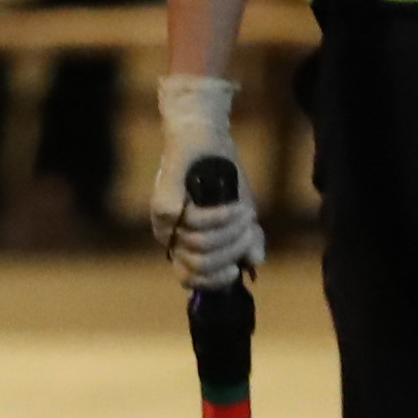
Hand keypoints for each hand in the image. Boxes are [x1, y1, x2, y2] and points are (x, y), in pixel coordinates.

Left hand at [149, 76, 262, 289]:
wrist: (206, 137)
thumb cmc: (221, 174)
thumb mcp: (239, 212)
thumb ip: (246, 239)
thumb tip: (254, 262)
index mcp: (182, 244)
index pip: (190, 280)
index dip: (215, 280)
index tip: (237, 268)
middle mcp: (168, 237)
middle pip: (200, 265)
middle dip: (231, 250)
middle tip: (249, 229)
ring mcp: (163, 222)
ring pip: (200, 245)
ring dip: (231, 231)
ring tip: (245, 213)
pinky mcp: (163, 204)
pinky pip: (196, 224)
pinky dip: (222, 217)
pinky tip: (236, 206)